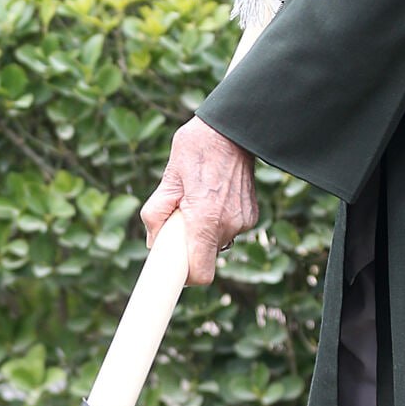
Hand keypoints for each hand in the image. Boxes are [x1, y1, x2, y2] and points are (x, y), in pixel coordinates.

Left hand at [141, 117, 258, 285]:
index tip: (174, 267)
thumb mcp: (168, 179)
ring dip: (203, 230)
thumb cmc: (196, 149)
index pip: (200, 274)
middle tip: (181, 216)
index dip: (185, 276)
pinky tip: (215, 196)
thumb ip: (156, 214)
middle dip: (188, 243)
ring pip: (215, 242)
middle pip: (204, 255)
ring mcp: (243, 221)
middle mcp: (228, 225)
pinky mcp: (251, 215)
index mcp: (204, 220)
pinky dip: (218, 220)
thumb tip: (153, 241)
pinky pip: (228, 229)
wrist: (233, 129)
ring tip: (198, 199)